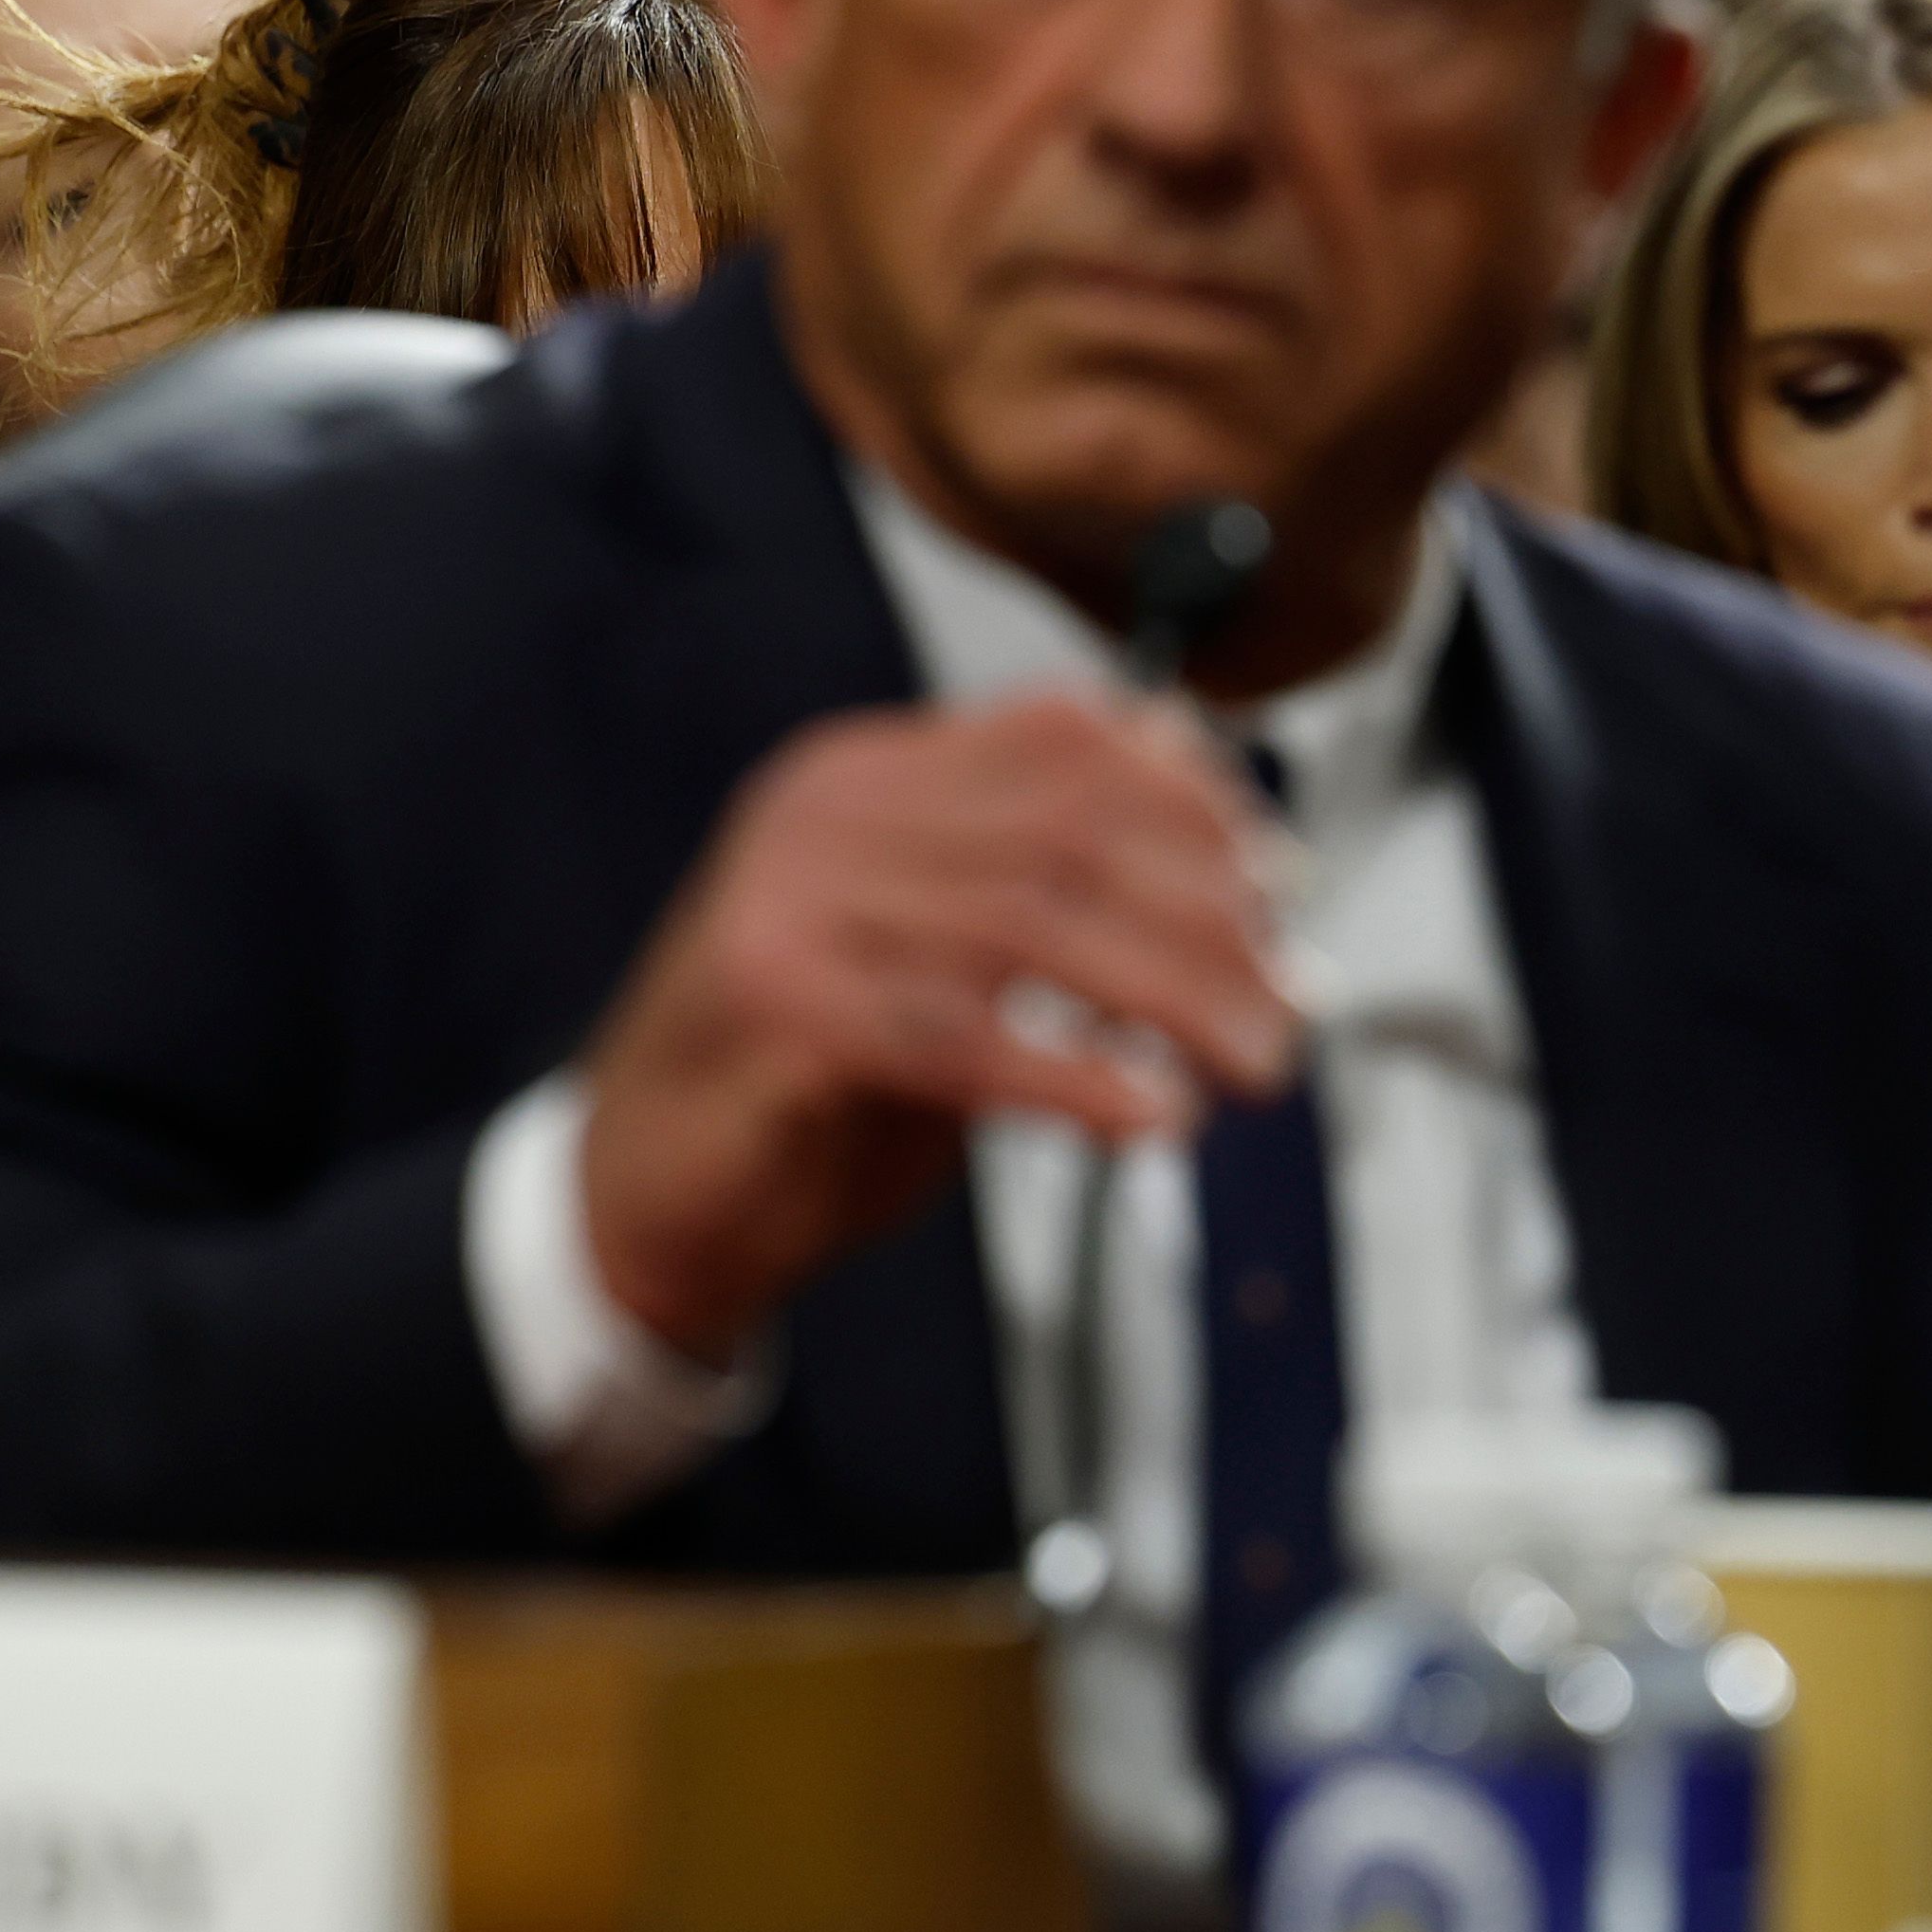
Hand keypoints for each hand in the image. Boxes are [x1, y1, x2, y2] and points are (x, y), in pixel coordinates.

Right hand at [575, 692, 1295, 1359]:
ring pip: (1037, 927)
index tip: (1285, 890)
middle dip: (1213, 921)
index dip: (1200, 804)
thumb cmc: (818, 1085)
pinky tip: (1150, 1119)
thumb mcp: (945, 964)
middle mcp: (829, 815)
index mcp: (873, 775)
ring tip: (1255, 1069)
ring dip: (1177, 1003)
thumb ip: (1061, 911)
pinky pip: (962, 1036)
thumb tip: (1255, 907)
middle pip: (1075, 832)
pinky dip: (1077, 1078)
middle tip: (1290, 1009)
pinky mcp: (777, 1013)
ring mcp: (791, 906)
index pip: (1070, 736)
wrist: (642, 1195)